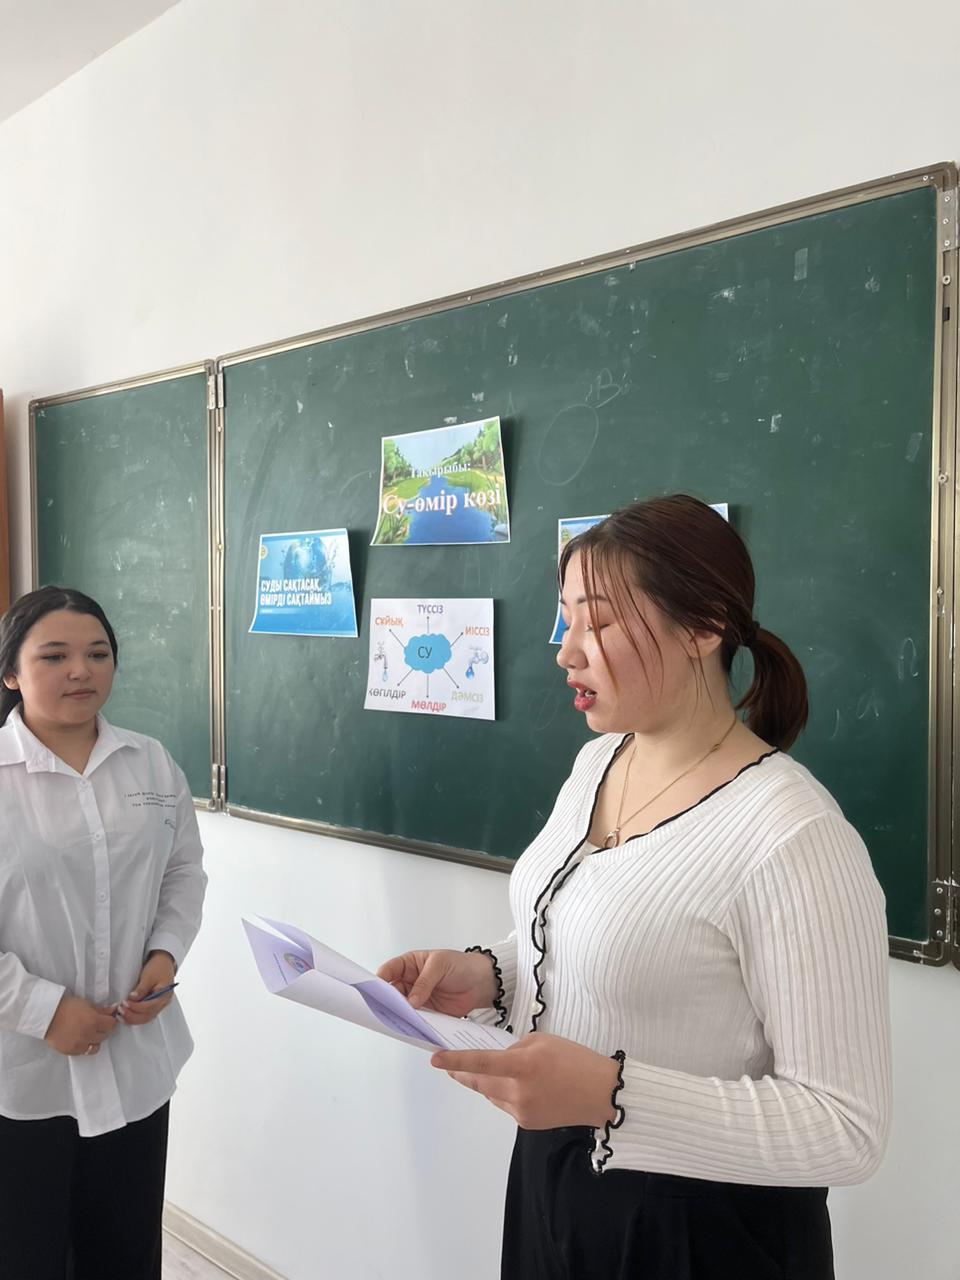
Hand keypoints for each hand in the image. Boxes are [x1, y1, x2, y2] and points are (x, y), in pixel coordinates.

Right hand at [44, 995, 117, 1056]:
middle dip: (103, 1029)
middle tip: (97, 1024)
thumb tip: (112, 1011)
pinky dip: (84, 1046)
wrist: (46, 1016)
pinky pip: (83, 1052)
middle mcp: (88, 1035)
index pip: (111, 1025)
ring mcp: (79, 1045)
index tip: (107, 1019)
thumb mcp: (86, 1004)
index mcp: (93, 1021)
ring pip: (95, 1047)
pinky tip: (80, 1039)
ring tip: (88, 1033)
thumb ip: (101, 1010)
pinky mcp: (70, 1051)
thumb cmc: (64, 1007)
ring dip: (95, 1040)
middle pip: (105, 1036)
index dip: (110, 1021)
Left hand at [116, 951, 175, 1025]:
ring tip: (120, 1015)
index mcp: (164, 995)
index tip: (125, 1004)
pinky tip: (126, 1015)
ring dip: (133, 1018)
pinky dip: (135, 1017)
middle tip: (120, 1010)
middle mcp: (163, 1003)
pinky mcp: (153, 1005)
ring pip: (146, 1018)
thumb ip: (141, 989)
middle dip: (132, 1015)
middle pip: (148, 1016)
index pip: (149, 1007)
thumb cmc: (158, 967)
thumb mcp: (148, 976)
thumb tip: (132, 999)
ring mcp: (159, 1005)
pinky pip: (145, 1015)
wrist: (164, 962)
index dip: (136, 1007)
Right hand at [376, 949, 497, 1016]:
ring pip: (402, 1007)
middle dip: (387, 1001)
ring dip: (399, 1014)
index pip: (389, 970)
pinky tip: (411, 1027)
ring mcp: (419, 998)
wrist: (482, 982)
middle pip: (392, 992)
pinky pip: (416, 1019)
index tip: (373, 990)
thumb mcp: (440, 965)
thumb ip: (424, 983)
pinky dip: (413, 1023)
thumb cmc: (461, 965)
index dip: (379, 980)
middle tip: (383, 1010)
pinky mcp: (429, 1013)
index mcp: (410, 964)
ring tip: (396, 1021)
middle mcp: (411, 982)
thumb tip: (410, 1001)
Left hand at [431, 1032, 619, 1129]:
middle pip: (479, 1081)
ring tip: (485, 1069)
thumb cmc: (576, 1060)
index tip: (434, 1058)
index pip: (480, 1062)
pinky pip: (504, 1104)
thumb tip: (497, 1058)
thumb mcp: (543, 1041)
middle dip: (462, 1072)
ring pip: (490, 1094)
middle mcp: (518, 1091)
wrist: (602, 1094)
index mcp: (523, 1065)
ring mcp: (521, 1110)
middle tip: (448, 1063)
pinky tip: (515, 1085)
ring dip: (484, 1082)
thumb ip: (515, 1048)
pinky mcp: (526, 1122)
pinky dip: (503, 1093)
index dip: (455, 1061)